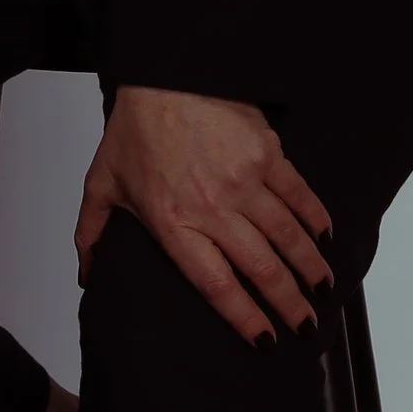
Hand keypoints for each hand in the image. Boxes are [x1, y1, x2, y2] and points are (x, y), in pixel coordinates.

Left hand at [74, 86, 333, 347]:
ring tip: (321, 291)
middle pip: (261, 268)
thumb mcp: (102, 183)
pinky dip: (315, 219)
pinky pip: (298, 195)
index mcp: (173, 223)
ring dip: (309, 268)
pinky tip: (325, 239)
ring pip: (286, 237)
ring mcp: (244, 180)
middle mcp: (212, 208)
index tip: (264, 339)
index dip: (244, 317)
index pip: (216, 285)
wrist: (163, 72)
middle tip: (304, 326)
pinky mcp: (266, 154)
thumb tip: (87, 275)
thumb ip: (92, 233)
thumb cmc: (134, 127)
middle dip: (287, 304)